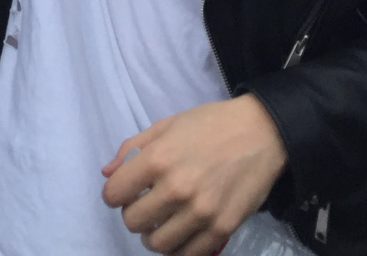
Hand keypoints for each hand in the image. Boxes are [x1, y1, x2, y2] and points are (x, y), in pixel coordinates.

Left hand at [101, 96, 286, 255]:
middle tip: (145, 205)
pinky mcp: (222, 229)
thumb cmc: (209, 124)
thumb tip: (107, 174)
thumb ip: (132, 148)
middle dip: (133, 214)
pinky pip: (188, 254)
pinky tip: (180, 233)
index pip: (114, 194)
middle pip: (133, 222)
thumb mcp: (166, 125)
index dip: (115, 194)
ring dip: (153, 234)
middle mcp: (177, 189)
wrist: (259, 133)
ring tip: (161, 221)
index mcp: (158, 158)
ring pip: (157, 244)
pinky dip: (178, 248)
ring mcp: (201, 212)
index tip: (124, 191)